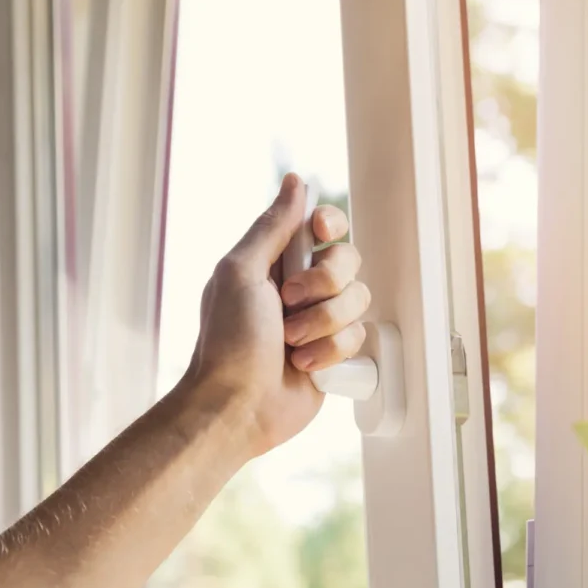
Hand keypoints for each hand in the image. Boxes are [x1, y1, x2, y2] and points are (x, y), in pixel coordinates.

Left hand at [185, 173, 369, 455]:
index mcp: (277, 261)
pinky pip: (358, 338)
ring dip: (323, 324)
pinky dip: (330, 352)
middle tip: (289, 303)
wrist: (239, 405)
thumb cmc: (229, 341)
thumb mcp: (241, 272)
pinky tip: (303, 365)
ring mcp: (321, 321)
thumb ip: (272, 227)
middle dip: (324, 285)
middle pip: (348, 261)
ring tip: (291, 343)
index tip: (319, 235)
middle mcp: (303, 287)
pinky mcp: (335, 353)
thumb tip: (295, 182)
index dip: (330, 226)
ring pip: (358, 301)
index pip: (323, 226)